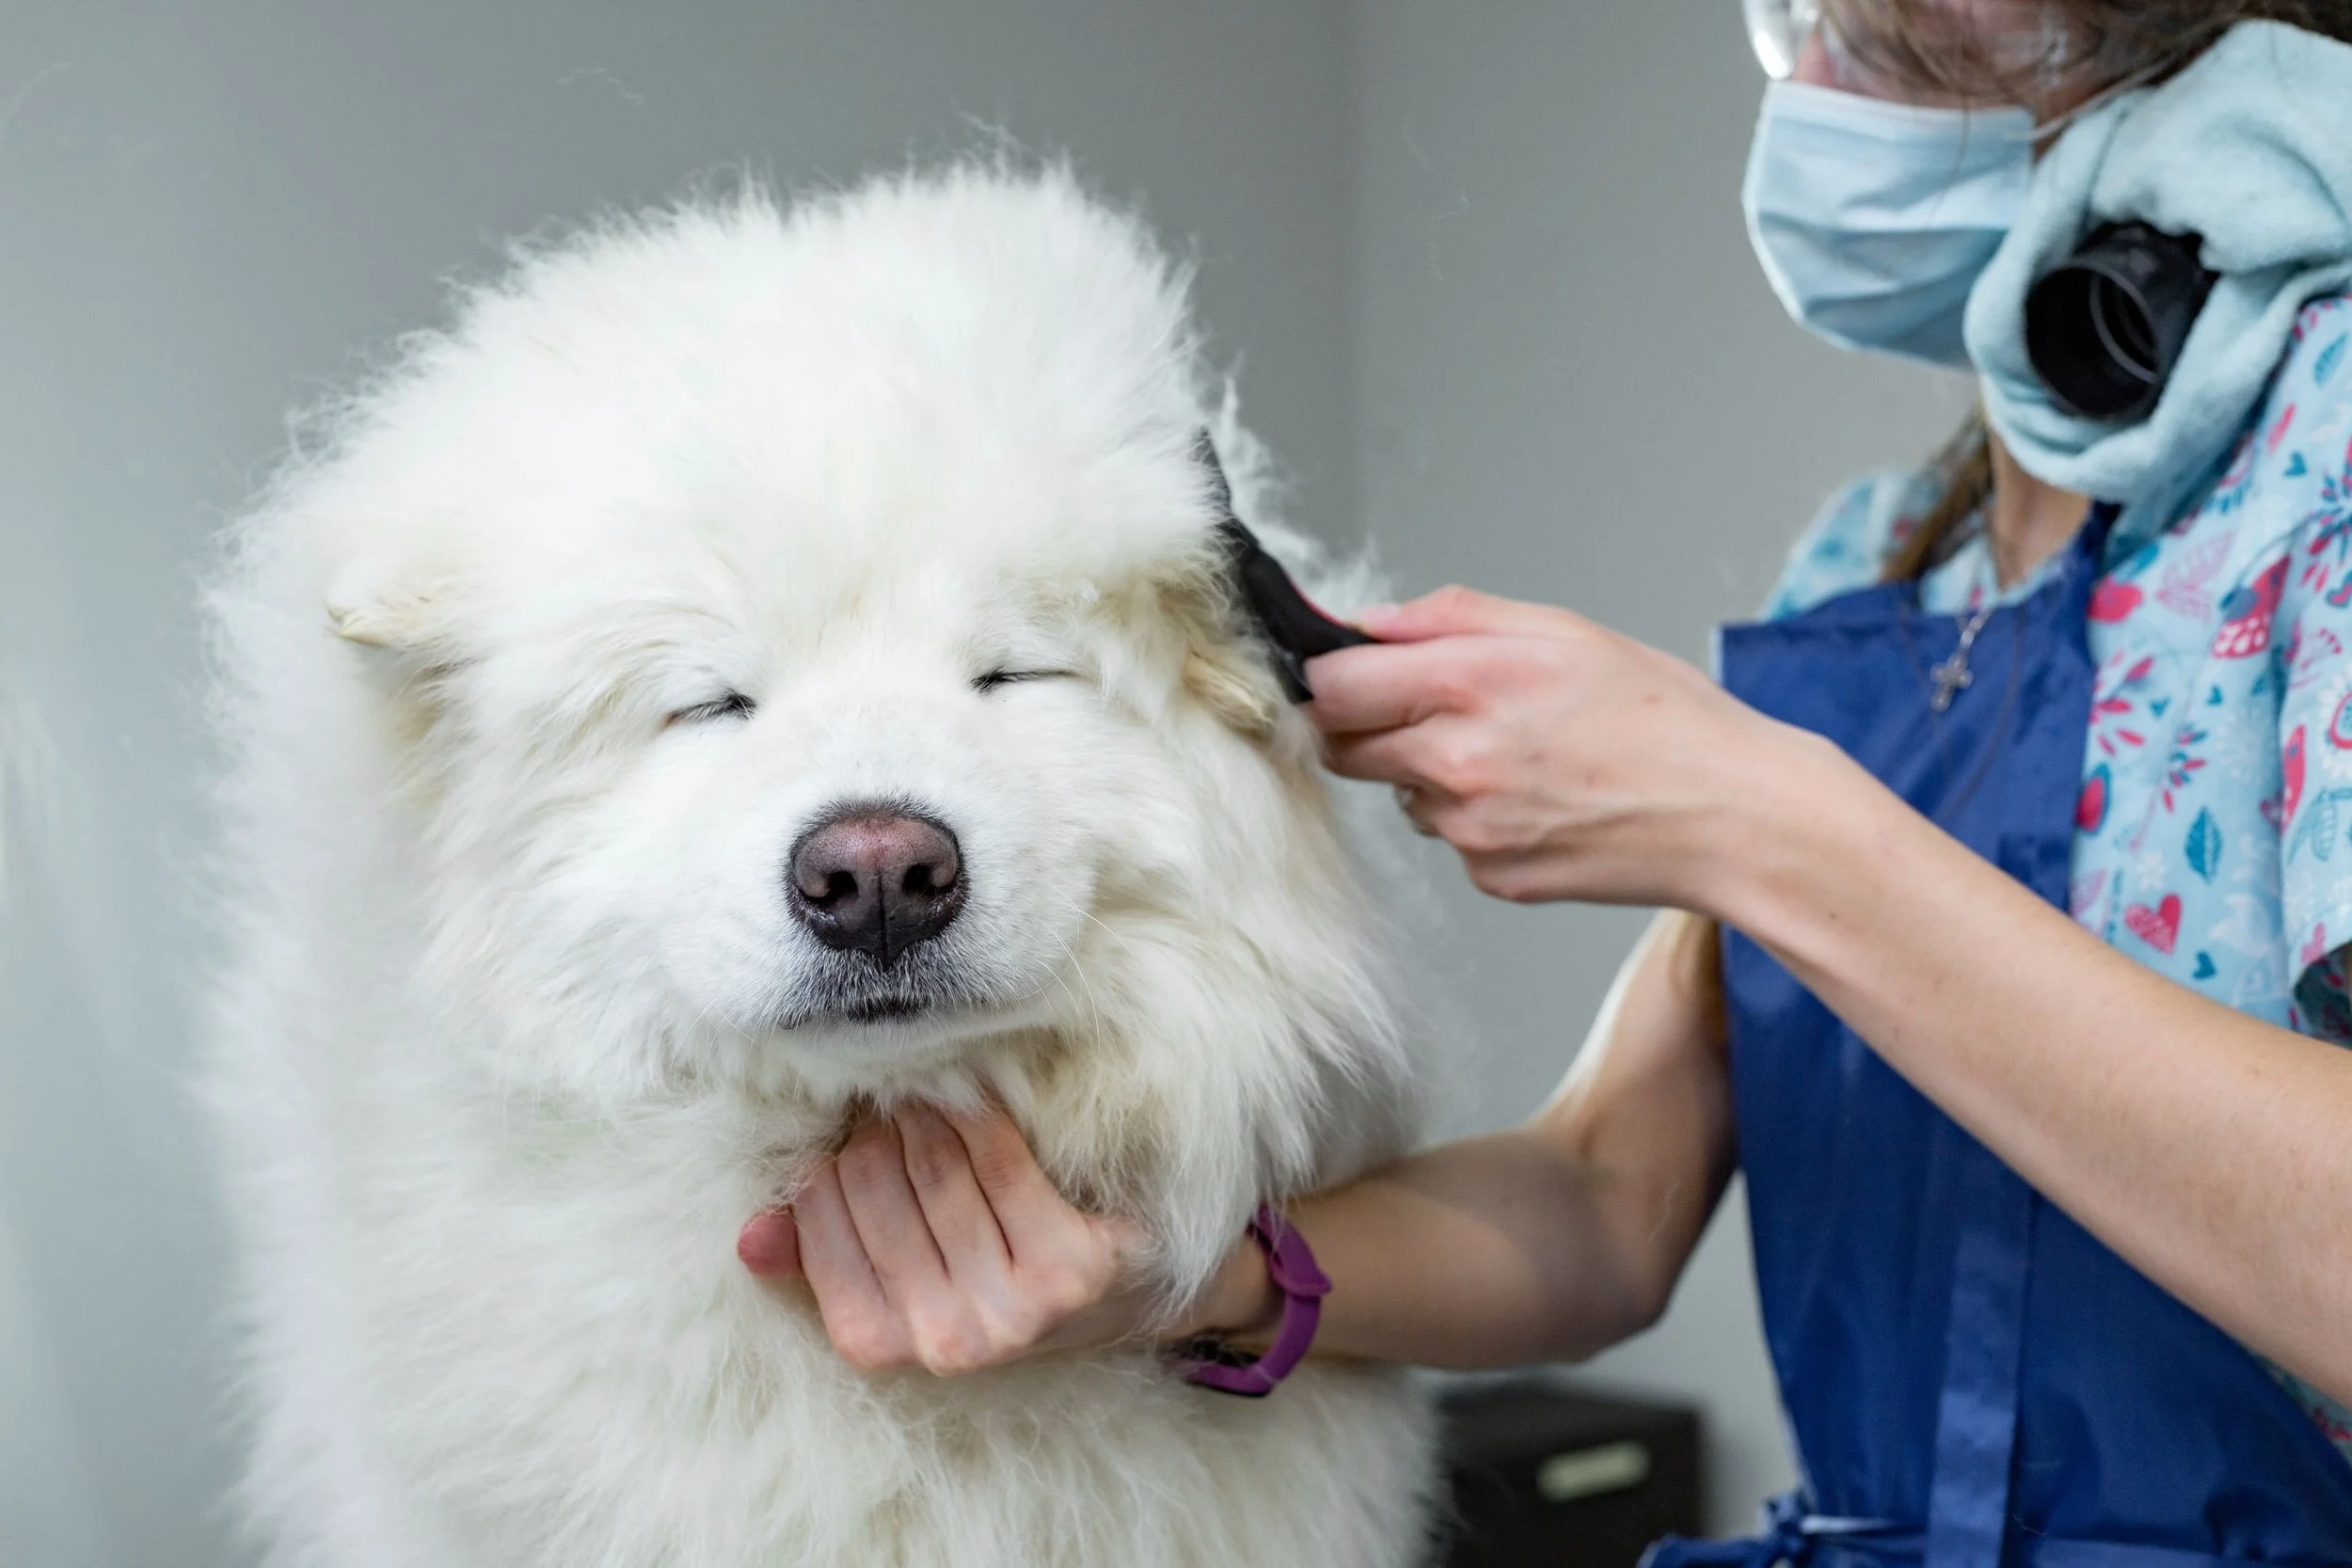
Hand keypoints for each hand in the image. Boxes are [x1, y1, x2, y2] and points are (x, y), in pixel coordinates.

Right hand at [740, 1103, 1254, 1374]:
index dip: (831, 1161)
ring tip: (932, 1093)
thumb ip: (821, 1256)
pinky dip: (983, 1119)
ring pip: (936, 1167)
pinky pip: (1001, 1163)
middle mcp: (942, 1341)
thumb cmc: (991, 1270)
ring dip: (928, 1113)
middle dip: (878, 1130)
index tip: (849, 1131)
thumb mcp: (901, 1274)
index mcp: (880, 1342)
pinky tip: (980, 1098)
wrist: (1123, 1295)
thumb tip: (751, 1235)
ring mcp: (1009, 1313)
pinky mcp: (1068, 1274)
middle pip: (876, 1184)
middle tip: (893, 1099)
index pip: (822, 1218)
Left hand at [1309, 586, 1835, 912]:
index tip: (1345, 671)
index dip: (1328, 676)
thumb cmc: (1667, 720)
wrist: (1735, 820)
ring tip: (1519, 753)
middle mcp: (1455, 764)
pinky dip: (1477, 816)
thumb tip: (1370, 622)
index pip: (1331, 687)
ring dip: (1428, 771)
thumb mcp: (1565, 631)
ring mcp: (1468, 831)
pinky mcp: (1490, 876)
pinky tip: (1542, 798)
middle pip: (1343, 747)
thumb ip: (1454, 618)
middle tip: (1433, 707)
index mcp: (1470, 686)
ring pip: (1401, 793)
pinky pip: (1451, 837)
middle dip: (1368, 724)